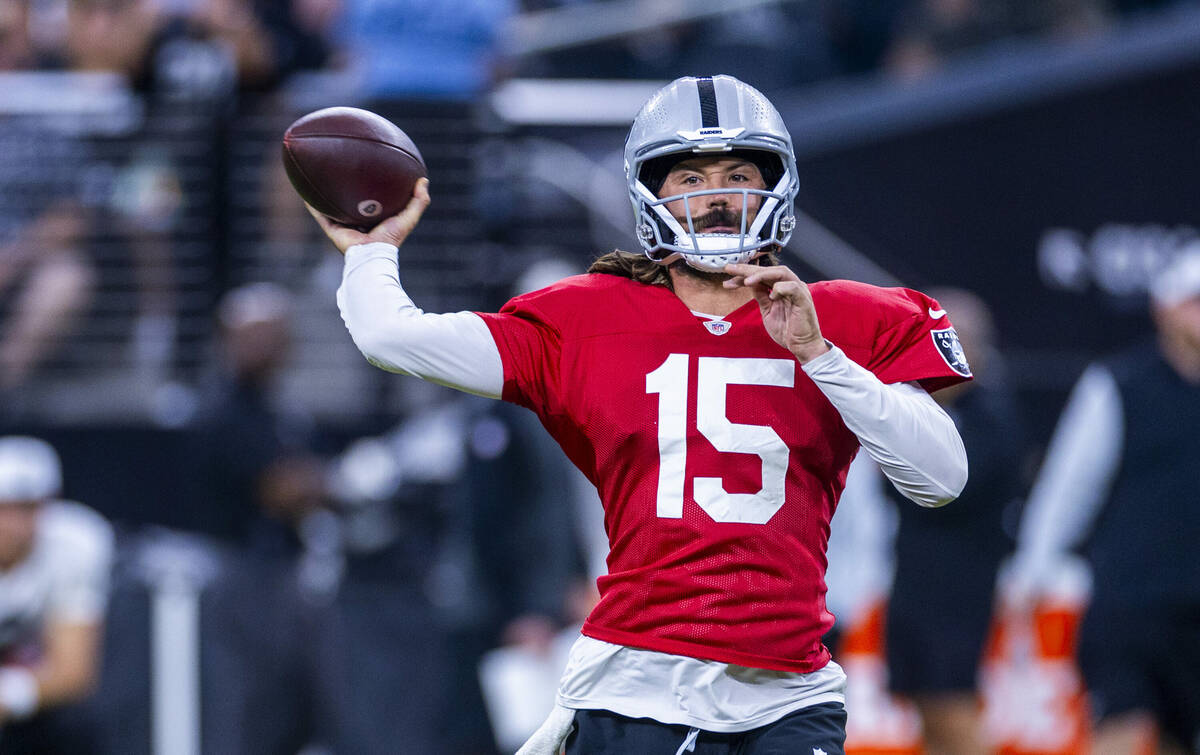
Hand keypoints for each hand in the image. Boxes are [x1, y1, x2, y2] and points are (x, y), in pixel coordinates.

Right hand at [306, 178, 430, 254]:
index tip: (369, 172)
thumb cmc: (391, 240)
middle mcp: (357, 223)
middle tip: (343, 169)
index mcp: (374, 221)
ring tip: (319, 175)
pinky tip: (305, 191)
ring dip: (325, 194)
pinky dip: (311, 204)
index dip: (370, 188)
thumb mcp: (409, 218)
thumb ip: (419, 201)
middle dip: (346, 188)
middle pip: (349, 202)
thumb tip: (423, 180)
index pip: (371, 202)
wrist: (372, 256)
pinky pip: (319, 214)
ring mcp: (343, 226)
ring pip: (332, 206)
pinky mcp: (332, 230)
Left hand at [724, 263, 828, 361]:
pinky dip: (780, 288)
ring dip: (761, 275)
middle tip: (730, 269)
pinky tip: (771, 295)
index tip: (729, 276)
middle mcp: (790, 286)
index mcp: (782, 288)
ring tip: (746, 281)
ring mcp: (798, 291)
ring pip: (780, 272)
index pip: (762, 275)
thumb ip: (761, 296)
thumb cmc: (788, 330)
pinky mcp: (803, 299)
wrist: (802, 346)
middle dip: (748, 269)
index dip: (745, 274)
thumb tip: (749, 283)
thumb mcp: (767, 311)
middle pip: (768, 270)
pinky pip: (792, 287)